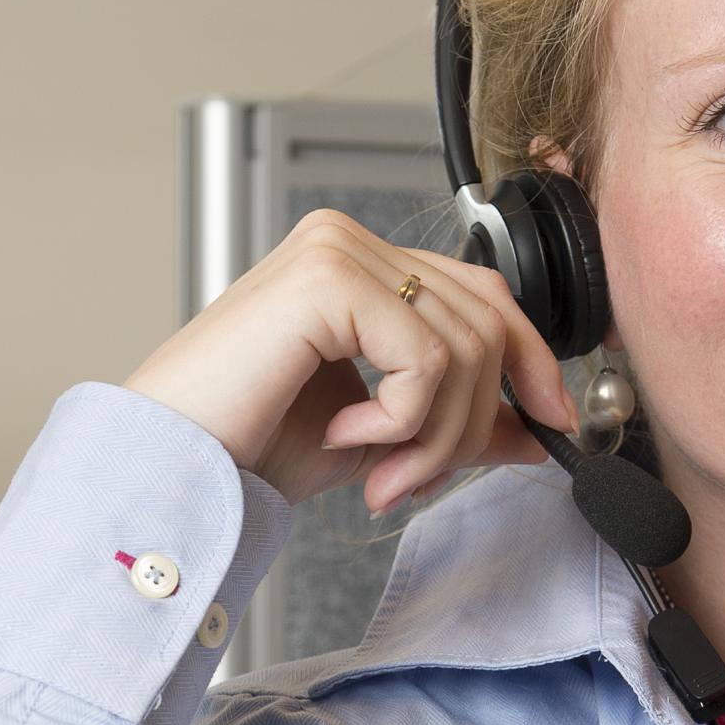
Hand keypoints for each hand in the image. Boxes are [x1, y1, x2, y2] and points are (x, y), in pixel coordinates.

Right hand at [124, 208, 576, 510]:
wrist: (172, 465)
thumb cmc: (246, 443)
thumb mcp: (378, 435)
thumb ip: (454, 421)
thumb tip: (537, 429)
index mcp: (357, 263)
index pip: (483, 293)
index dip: (531, 361)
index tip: (552, 426)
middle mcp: (348, 240)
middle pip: (485, 321)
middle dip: (473, 422)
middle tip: (415, 483)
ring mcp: (336, 251)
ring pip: (464, 346)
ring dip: (435, 437)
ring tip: (382, 477)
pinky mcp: (326, 279)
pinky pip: (425, 357)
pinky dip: (402, 419)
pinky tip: (346, 436)